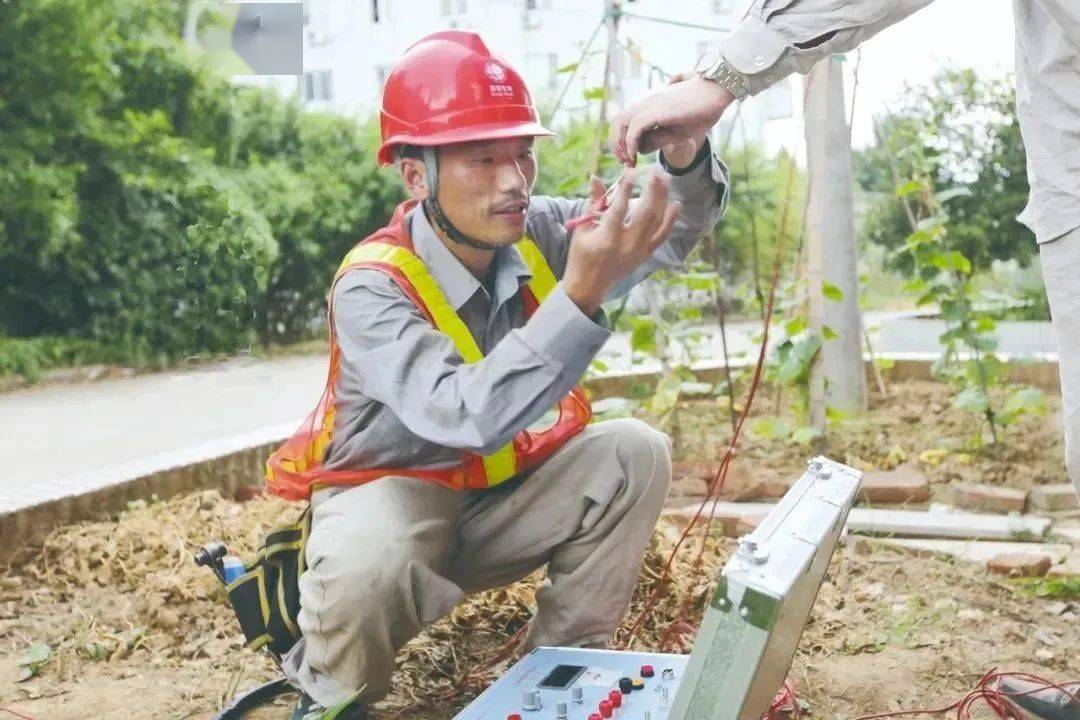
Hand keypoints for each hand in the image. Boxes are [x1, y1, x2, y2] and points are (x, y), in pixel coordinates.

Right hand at [562, 168, 681, 315]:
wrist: (589, 286)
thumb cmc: (581, 255)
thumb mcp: (582, 229)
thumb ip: (594, 202)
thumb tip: (596, 177)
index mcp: (607, 238)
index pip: (619, 208)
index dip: (626, 188)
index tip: (632, 171)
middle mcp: (626, 245)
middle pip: (645, 213)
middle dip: (652, 190)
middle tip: (656, 171)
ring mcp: (638, 252)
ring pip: (656, 221)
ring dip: (663, 199)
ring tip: (665, 180)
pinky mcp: (645, 255)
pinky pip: (662, 236)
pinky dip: (670, 220)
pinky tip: (675, 204)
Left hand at [609, 75, 734, 165]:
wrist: (716, 91)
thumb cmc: (701, 110)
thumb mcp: (676, 132)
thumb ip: (658, 139)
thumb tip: (640, 148)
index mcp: (649, 108)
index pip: (624, 123)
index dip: (621, 143)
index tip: (628, 159)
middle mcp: (645, 104)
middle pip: (616, 122)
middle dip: (616, 144)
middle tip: (625, 162)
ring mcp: (650, 105)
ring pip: (620, 122)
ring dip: (620, 143)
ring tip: (629, 160)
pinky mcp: (657, 109)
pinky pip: (635, 125)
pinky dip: (631, 141)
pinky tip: (635, 154)